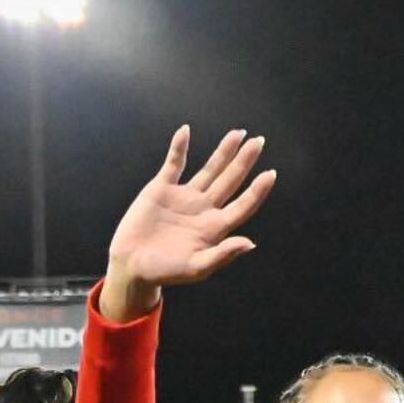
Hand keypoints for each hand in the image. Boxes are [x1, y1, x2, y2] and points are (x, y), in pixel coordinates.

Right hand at [104, 127, 278, 313]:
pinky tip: (185, 131)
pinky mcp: (161, 189)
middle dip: (244, 161)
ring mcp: (185, 197)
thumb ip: (222, 255)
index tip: (271, 174)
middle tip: (259, 141)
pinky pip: (173, 164)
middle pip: (230, 181)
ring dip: (223, 152)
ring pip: (209, 169)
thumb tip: (250, 243)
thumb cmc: (166, 271)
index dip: (258, 191)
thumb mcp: (197, 268)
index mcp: (215, 227)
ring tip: (238, 134)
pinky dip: (178, 148)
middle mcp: (204, 208)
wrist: (133, 265)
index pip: (243, 205)